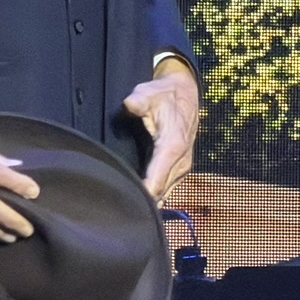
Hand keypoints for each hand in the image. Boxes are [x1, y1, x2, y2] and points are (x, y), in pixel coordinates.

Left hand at [125, 57, 199, 201]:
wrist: (184, 94)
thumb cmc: (164, 96)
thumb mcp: (149, 93)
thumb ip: (138, 101)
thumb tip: (129, 104)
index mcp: (172, 147)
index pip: (156, 182)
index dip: (141, 195)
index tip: (124, 203)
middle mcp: (181, 163)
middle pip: (158, 193)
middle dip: (140, 201)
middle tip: (115, 206)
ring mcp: (182, 168)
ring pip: (163, 194)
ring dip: (147, 199)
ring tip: (123, 203)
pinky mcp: (179, 170)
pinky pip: (165, 188)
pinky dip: (153, 193)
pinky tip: (137, 195)